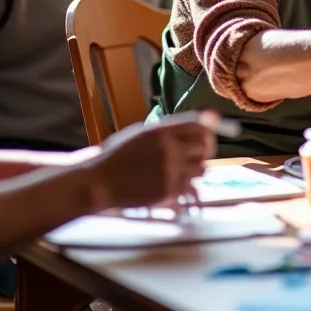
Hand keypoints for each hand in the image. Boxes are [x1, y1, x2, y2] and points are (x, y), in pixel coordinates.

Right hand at [87, 112, 217, 210]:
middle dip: (205, 150)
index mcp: (162, 131)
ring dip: (197, 167)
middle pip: (205, 147)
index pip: (200, 126)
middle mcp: (169, 150)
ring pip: (201, 168)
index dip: (208, 130)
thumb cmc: (121, 155)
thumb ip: (174, 127)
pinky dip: (186, 184)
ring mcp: (169, 172)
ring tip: (181, 167)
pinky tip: (171, 180)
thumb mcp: (144, 133)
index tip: (206, 136)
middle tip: (197, 153)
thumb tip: (210, 118)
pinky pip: (189, 186)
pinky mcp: (167, 192)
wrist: (100, 181)